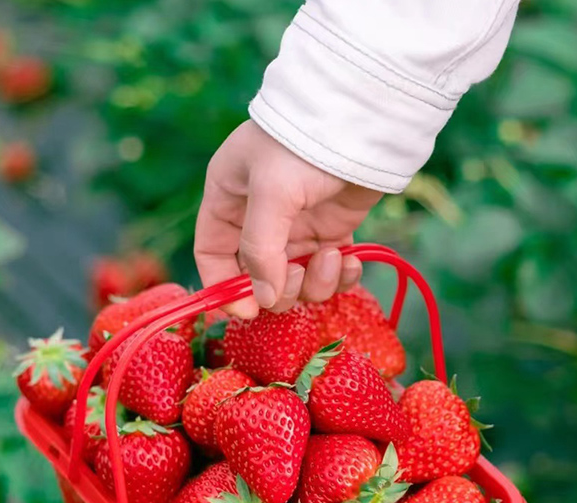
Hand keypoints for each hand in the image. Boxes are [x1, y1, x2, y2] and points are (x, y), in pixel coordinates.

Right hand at [194, 120, 382, 317]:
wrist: (364, 116)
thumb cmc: (303, 145)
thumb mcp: (271, 194)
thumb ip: (261, 251)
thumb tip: (265, 301)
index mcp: (228, 201)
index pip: (212, 256)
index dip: (225, 289)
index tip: (248, 312)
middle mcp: (257, 219)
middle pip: (255, 279)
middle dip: (277, 288)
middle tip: (297, 275)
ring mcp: (295, 227)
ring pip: (294, 281)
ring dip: (313, 282)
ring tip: (331, 256)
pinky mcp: (330, 231)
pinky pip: (327, 272)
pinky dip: (339, 276)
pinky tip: (349, 260)